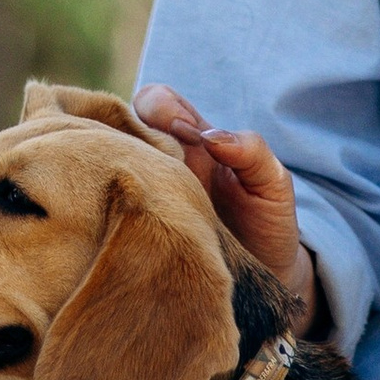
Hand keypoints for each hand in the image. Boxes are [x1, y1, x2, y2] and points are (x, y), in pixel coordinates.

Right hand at [132, 86, 319, 333]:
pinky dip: (110, 204)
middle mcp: (162, 163)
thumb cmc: (267, 222)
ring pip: (107, 161)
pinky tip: (132, 217)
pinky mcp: (136, 232)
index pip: (157, 101)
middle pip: (118, 124)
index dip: (160, 107)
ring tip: (145, 190)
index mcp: (193, 142)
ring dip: (116, 166)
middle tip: (156, 165)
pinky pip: (109, 208)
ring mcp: (146, 195)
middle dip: (128, 134)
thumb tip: (209, 138)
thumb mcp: (273, 183)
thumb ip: (252, 151)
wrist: (264, 278)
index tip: (183, 133)